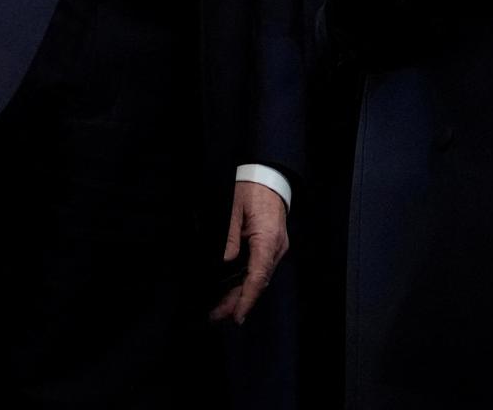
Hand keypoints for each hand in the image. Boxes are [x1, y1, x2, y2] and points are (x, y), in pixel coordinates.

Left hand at [211, 180, 288, 324]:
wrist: (269, 176)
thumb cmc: (251, 189)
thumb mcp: (233, 209)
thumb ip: (229, 236)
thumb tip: (225, 261)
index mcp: (267, 238)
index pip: (258, 276)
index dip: (247, 298)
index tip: (237, 316)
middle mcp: (275, 247)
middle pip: (258, 282)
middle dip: (238, 302)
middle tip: (216, 316)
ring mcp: (276, 247)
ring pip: (259, 278)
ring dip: (241, 294)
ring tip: (220, 309)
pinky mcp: (272, 246)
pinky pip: (260, 269)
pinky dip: (246, 283)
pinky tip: (233, 291)